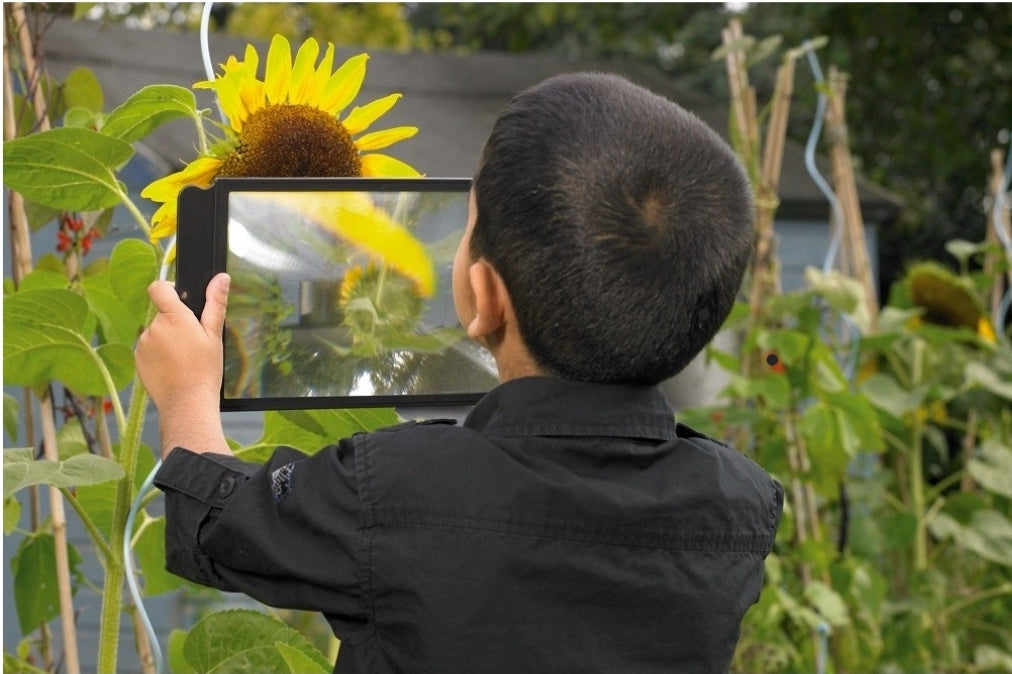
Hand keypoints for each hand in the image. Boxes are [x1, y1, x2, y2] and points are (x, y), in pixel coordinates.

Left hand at [135, 273, 231, 455]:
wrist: (187, 403)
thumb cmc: (205, 370)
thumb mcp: (214, 335)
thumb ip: (215, 303)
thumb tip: (221, 277)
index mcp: (174, 318)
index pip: (158, 288)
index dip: (168, 290)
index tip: (179, 300)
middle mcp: (154, 327)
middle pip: (161, 314)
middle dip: (174, 323)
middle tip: (191, 343)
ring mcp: (143, 343)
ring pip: (155, 332)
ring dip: (166, 340)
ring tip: (182, 359)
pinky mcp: (137, 359)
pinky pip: (147, 348)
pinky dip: (158, 354)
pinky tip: (172, 368)